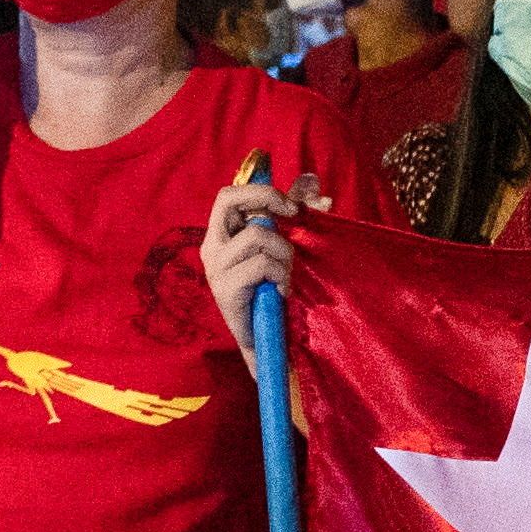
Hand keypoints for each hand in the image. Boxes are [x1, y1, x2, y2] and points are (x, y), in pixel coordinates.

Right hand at [198, 164, 330, 344]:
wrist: (264, 341)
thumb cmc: (274, 293)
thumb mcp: (281, 251)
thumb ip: (293, 219)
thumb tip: (319, 190)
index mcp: (220, 235)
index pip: (229, 195)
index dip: (261, 190)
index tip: (292, 207)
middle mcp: (212, 247)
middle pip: (228, 199)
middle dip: (266, 198)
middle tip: (292, 214)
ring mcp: (215, 268)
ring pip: (257, 234)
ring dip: (283, 252)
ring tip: (285, 275)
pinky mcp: (225, 288)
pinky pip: (261, 264)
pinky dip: (280, 275)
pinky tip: (281, 291)